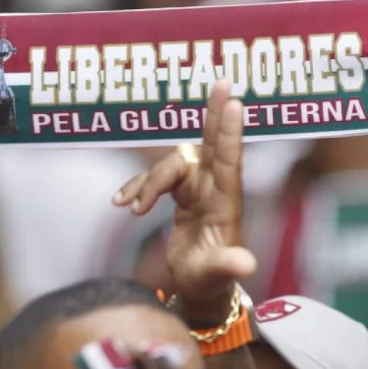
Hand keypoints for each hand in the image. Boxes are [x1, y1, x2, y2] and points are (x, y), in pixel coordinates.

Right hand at [113, 80, 256, 317]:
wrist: (200, 288)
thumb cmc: (210, 283)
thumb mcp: (215, 276)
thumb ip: (227, 267)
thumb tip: (247, 266)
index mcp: (226, 205)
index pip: (229, 162)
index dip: (229, 132)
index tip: (234, 102)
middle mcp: (214, 191)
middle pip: (212, 144)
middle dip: (214, 113)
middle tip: (222, 80)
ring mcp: (198, 190)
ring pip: (171, 165)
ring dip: (148, 183)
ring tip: (131, 210)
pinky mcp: (182, 194)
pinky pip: (156, 179)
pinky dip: (137, 187)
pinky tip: (120, 203)